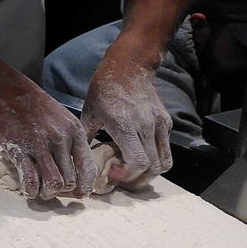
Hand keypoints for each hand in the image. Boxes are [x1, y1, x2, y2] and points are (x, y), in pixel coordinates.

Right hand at [0, 76, 96, 199]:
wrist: (5, 88)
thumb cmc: (33, 103)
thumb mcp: (61, 117)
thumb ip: (70, 139)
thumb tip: (74, 165)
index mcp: (74, 131)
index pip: (88, 169)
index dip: (84, 187)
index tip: (77, 192)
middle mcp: (61, 139)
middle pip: (71, 180)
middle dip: (63, 192)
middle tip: (54, 191)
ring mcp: (40, 145)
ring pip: (54, 183)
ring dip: (47, 193)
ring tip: (40, 191)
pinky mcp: (19, 149)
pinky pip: (30, 179)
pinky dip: (30, 190)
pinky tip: (28, 190)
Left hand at [81, 60, 172, 188]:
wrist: (129, 67)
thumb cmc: (104, 90)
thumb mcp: (89, 113)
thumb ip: (86, 138)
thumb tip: (79, 161)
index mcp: (125, 124)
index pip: (138, 162)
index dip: (127, 175)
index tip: (112, 173)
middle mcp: (146, 125)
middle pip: (152, 167)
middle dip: (137, 180)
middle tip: (121, 179)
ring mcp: (159, 124)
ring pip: (164, 162)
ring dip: (149, 173)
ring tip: (131, 172)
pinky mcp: (166, 122)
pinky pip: (165, 150)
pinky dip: (155, 160)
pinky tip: (138, 156)